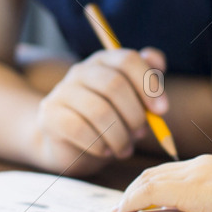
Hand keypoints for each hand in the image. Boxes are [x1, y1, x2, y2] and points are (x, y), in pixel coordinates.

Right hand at [27, 47, 168, 172]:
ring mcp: (62, 91)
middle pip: (114, 85)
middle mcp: (81, 70)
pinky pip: (80, 129)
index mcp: (104, 61)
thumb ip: (146, 81)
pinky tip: (105, 151)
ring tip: (125, 149)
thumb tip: (158, 62)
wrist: (71, 145)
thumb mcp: (132, 101)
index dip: (148, 84)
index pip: (128, 60)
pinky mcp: (50, 115)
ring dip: (119, 136)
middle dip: (135, 115)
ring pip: (99, 111)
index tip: (162, 110)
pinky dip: (99, 144)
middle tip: (141, 134)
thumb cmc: (110, 120)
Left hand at [116, 153, 211, 211]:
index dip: (158, 183)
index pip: (178, 172)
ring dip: (131, 196)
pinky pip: (149, 191)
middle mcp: (202, 164)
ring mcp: (195, 173)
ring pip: (150, 178)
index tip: (146, 201)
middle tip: (125, 207)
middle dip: (139, 188)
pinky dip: (132, 201)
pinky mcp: (189, 187)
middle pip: (159, 172)